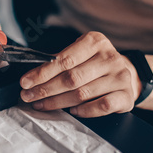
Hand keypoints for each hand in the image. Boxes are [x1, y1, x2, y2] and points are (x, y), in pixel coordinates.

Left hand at [19, 32, 141, 117]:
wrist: (127, 74)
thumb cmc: (95, 64)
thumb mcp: (80, 54)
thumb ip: (60, 61)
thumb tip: (31, 77)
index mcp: (95, 41)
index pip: (64, 60)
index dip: (42, 73)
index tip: (25, 82)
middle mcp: (110, 57)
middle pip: (71, 78)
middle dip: (45, 89)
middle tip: (27, 96)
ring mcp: (120, 76)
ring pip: (82, 93)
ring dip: (57, 102)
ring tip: (41, 105)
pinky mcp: (126, 95)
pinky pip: (102, 106)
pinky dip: (85, 110)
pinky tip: (72, 111)